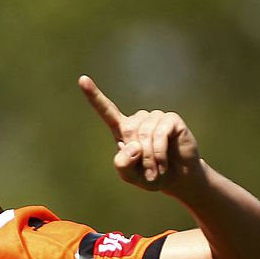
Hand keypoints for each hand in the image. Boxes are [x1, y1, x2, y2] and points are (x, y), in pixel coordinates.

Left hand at [78, 75, 203, 194]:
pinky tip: (163, 162)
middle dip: (138, 156)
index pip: (106, 111)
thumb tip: (133, 145)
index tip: (82, 79)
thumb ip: (122, 164)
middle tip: (147, 172)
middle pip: (129, 131)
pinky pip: (160, 133)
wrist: (177, 178)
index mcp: (123, 130)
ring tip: (156, 170)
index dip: (94, 96)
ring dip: (150, 157)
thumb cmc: (149, 176)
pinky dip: (159, 153)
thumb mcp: (129, 175)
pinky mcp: (171, 119)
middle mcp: (138, 120)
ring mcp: (156, 117)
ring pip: (145, 134)